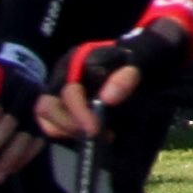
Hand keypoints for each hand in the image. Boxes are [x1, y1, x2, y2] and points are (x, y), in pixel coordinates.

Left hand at [0, 51, 42, 180]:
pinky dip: (25, 157)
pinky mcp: (45, 120)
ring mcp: (38, 107)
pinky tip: (10, 170)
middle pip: (10, 122)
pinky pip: (39, 141)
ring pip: (26, 135)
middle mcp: (26, 92)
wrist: (19, 71)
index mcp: (4, 81)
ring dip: (10, 157)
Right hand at [50, 13, 192, 142]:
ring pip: (46, 118)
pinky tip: (96, 135)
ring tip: (100, 136)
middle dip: (69, 125)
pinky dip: (69, 134)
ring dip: (68, 132)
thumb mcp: (143, 59)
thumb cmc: (142, 56)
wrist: (147, 58)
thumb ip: (128, 76)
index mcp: (76, 60)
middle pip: (46, 107)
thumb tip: (107, 99)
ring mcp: (59, 91)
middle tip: (97, 134)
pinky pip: (53, 125)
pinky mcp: (63, 106)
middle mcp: (62, 76)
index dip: (79, 111)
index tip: (95, 128)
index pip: (68, 91)